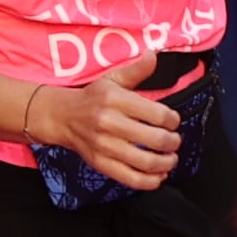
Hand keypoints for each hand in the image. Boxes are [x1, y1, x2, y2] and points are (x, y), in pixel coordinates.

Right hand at [27, 58, 180, 190]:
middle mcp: (109, 123)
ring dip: (166, 163)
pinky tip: (159, 175)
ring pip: (146, 162)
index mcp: (115, 99)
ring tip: (171, 158)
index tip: (173, 121)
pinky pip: (131, 179)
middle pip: (155, 139)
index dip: (173, 120)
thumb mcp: (112, 80)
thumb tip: (154, 55)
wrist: (61, 117)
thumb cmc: (92, 98)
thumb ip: (136, 70)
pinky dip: (151, 181)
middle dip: (173, 142)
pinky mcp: (101, 164)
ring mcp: (104, 146)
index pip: (158, 114)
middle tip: (175, 141)